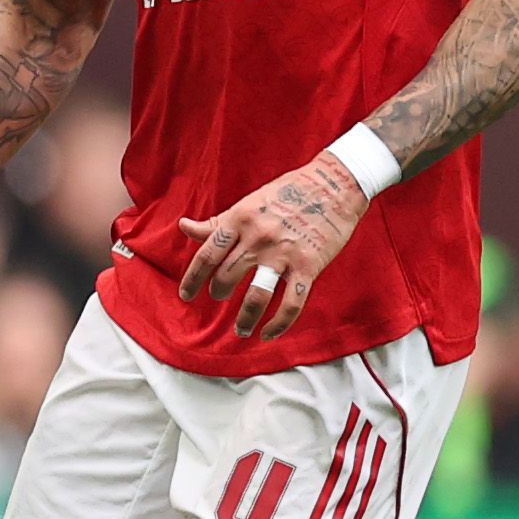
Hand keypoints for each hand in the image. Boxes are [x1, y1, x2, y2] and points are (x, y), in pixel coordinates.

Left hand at [177, 153, 369, 338]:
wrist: (334, 184)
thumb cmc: (287, 192)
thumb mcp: (247, 203)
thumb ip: (217, 222)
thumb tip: (184, 227)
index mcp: (239, 219)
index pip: (206, 255)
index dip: (192, 279)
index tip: (185, 295)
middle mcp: (257, 238)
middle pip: (227, 276)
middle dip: (217, 293)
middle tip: (217, 297)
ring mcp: (283, 253)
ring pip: (256, 295)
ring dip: (244, 317)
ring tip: (239, 329)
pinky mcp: (309, 265)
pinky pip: (291, 303)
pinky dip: (278, 323)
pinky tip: (268, 334)